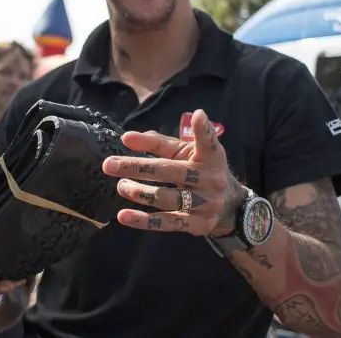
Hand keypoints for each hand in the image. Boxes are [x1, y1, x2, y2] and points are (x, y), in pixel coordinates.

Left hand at [102, 109, 243, 235]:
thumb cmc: (199, 169)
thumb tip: (128, 138)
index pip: (204, 140)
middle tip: (110, 164)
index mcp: (211, 156)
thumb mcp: (186, 152)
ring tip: (121, 186)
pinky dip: (144, 221)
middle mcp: (211, 178)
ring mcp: (206, 203)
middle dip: (138, 167)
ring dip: (140, 192)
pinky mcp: (198, 224)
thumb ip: (159, 142)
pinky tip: (124, 216)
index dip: (200, 129)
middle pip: (171, 171)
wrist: (230, 206)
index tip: (196, 115)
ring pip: (167, 198)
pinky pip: (168, 223)